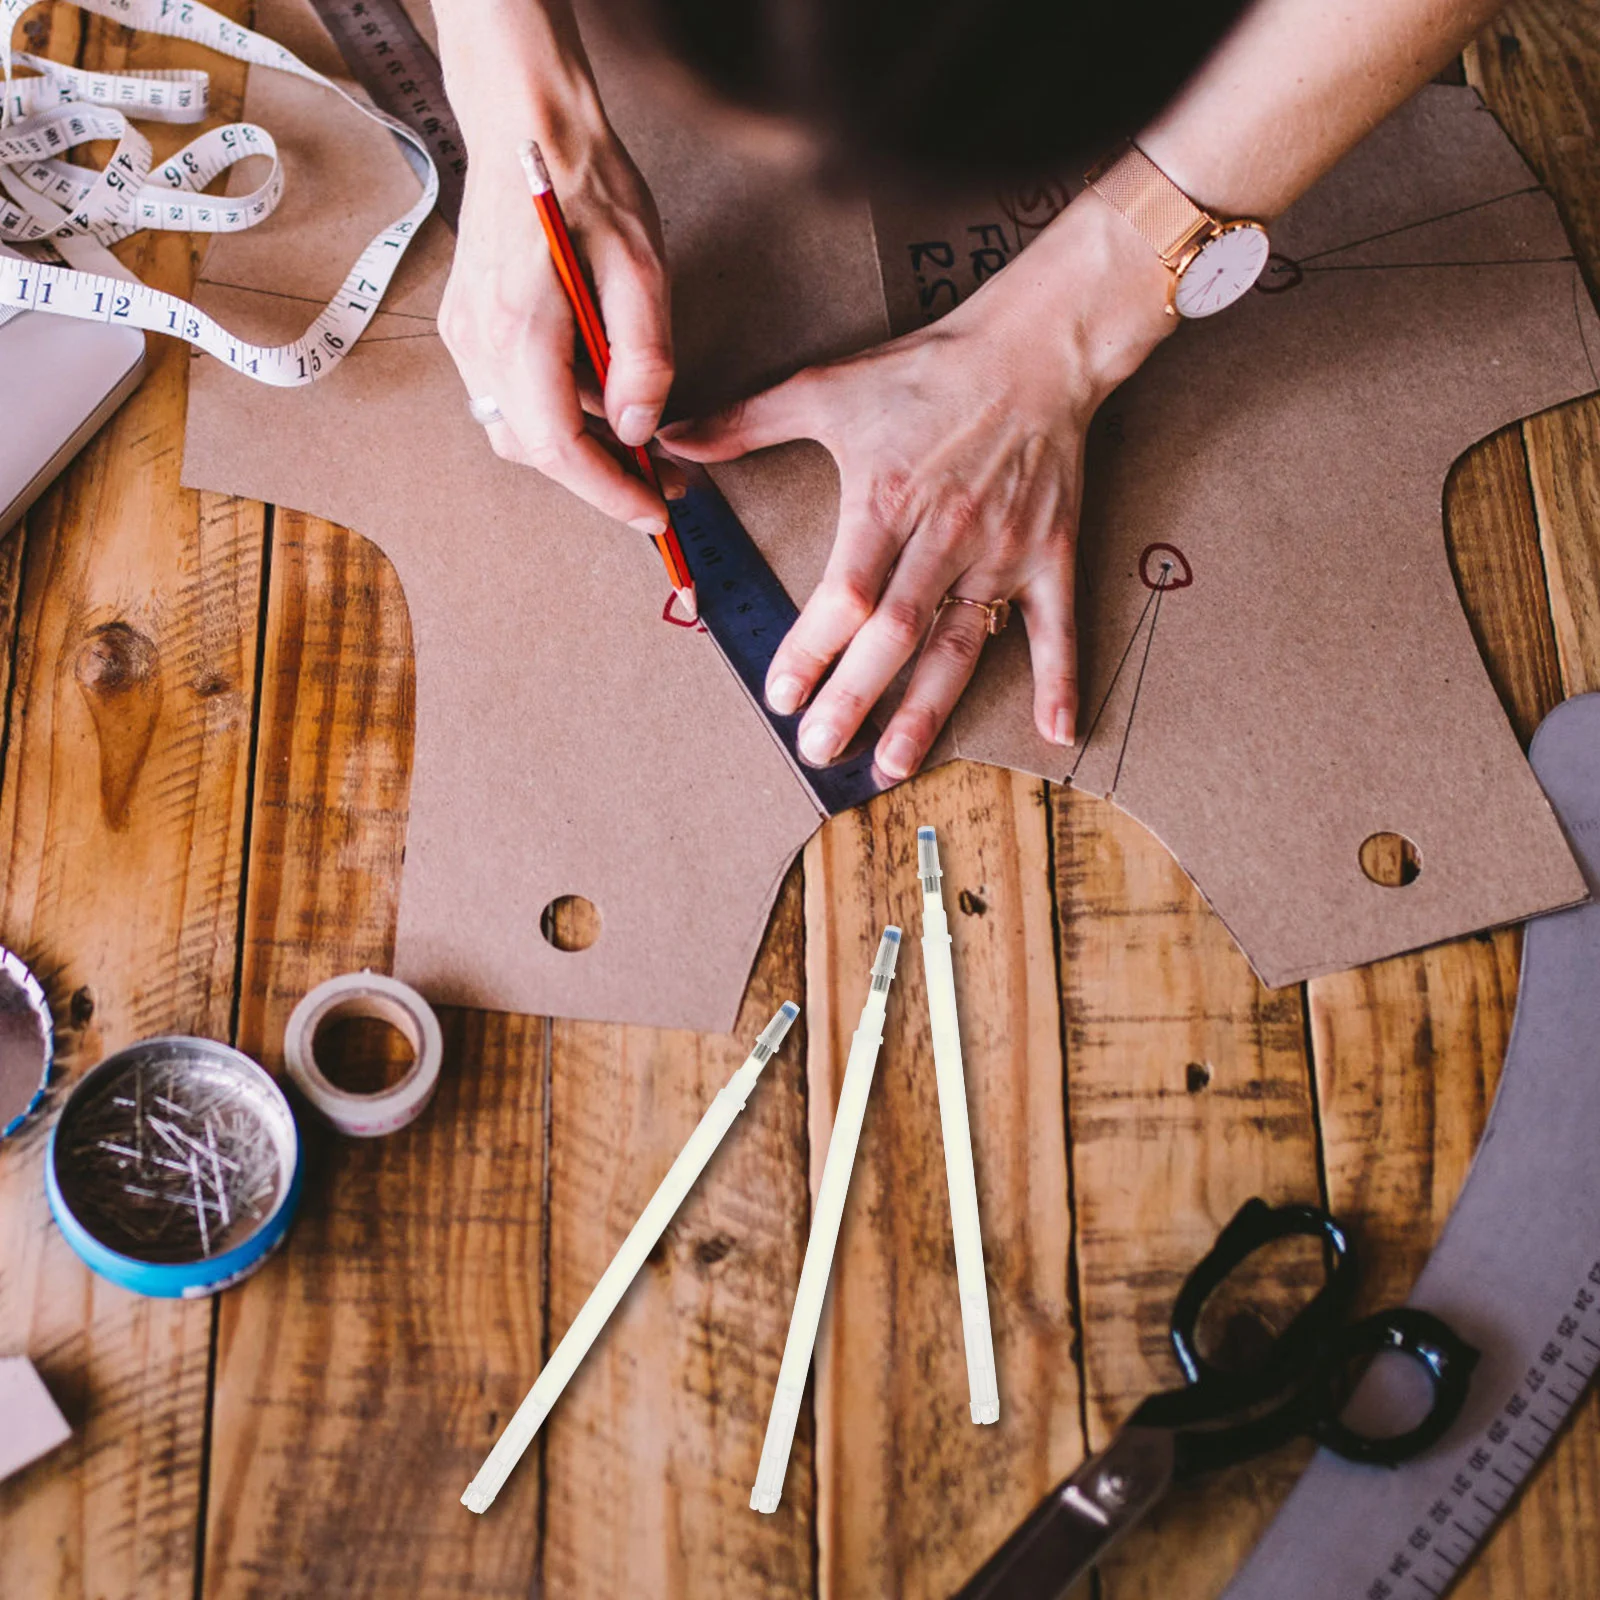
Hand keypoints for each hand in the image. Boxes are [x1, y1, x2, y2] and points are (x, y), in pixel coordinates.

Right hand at [435, 3, 674, 535]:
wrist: (525, 124)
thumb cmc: (586, 183)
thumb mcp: (643, 268)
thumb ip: (644, 357)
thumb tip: (640, 429)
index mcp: (521, 327)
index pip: (557, 445)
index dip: (607, 492)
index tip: (653, 511)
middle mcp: (480, 341)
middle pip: (536, 449)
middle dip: (601, 477)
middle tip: (663, 482)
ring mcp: (467, 337)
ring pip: (522, 430)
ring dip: (582, 448)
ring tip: (643, 439)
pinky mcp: (469, 330)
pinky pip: (513, 398)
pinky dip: (560, 413)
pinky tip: (602, 394)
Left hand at [662, 191, 1173, 780]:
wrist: (1034, 347)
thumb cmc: (925, 372)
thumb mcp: (827, 387)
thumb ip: (746, 422)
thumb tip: (667, 438)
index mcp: (886, 501)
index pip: (845, 592)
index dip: (812, 649)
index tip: (781, 696)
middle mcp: (943, 536)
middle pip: (896, 633)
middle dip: (855, 697)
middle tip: (819, 750)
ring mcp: (999, 552)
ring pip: (961, 644)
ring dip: (928, 710)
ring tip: (895, 764)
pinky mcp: (1049, 554)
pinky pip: (1056, 625)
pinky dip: (1060, 677)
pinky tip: (1057, 733)